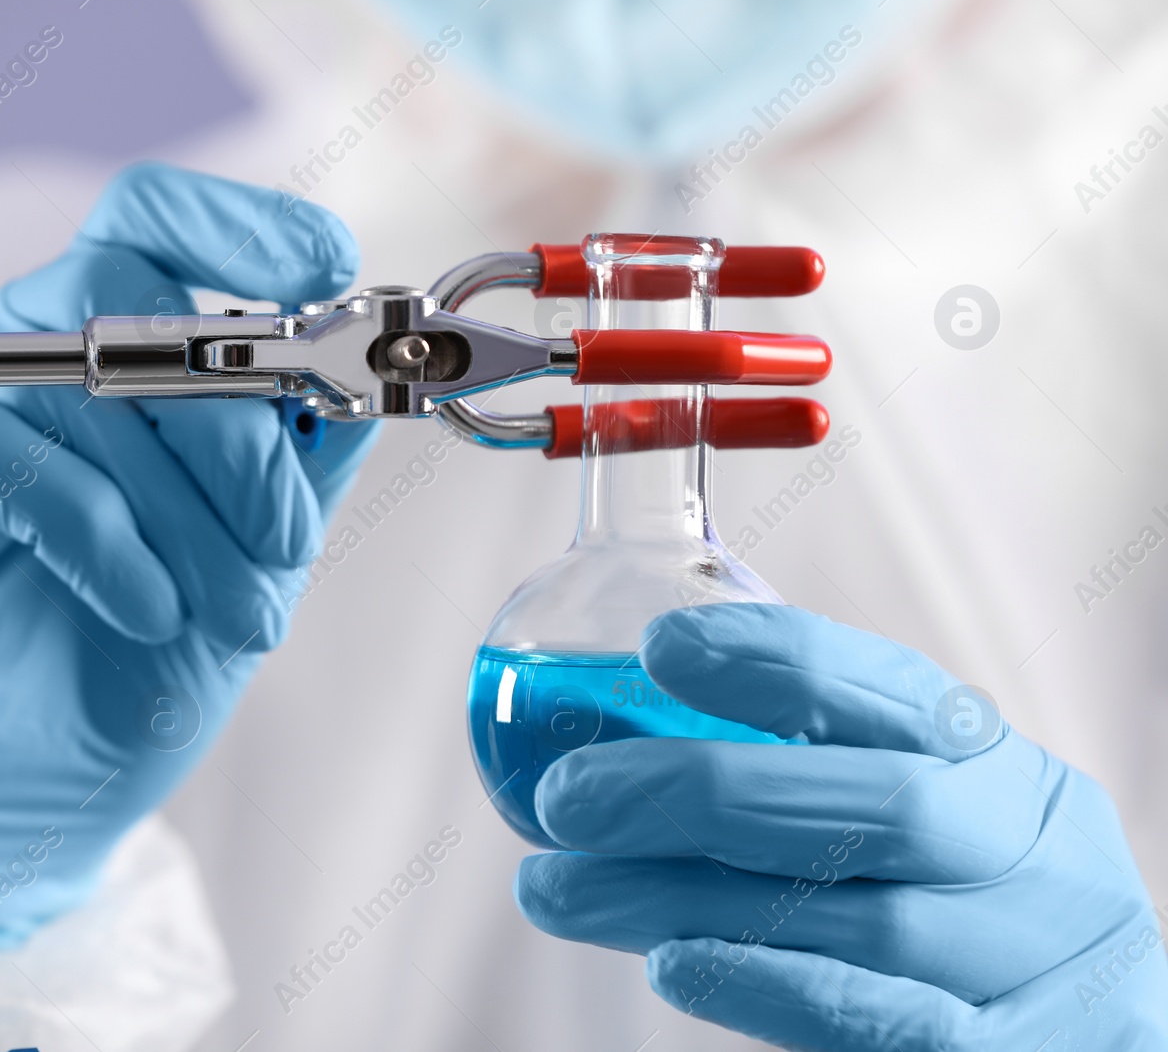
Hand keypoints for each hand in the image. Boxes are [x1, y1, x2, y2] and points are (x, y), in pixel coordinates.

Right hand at [0, 163, 376, 943]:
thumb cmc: (110, 687)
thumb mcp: (243, 574)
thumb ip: (295, 470)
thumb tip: (363, 381)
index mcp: (101, 358)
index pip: (156, 224)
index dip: (247, 228)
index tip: (330, 273)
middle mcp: (16, 357)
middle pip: (127, 289)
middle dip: (236, 421)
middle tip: (286, 540)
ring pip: (74, 377)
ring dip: (183, 509)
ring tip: (231, 614)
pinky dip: (97, 535)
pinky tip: (143, 607)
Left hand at [516, 603, 1167, 1048]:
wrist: (1101, 1037)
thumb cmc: (961, 913)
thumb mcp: (923, 825)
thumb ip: (806, 784)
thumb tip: (615, 755)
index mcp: (995, 766)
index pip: (892, 688)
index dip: (776, 659)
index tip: (658, 648)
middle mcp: (1031, 850)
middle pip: (877, 804)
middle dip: (704, 790)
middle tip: (566, 796)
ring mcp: (1034, 958)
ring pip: (857, 917)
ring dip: (686, 899)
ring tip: (558, 890)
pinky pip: (890, 1022)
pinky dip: (774, 986)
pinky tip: (671, 966)